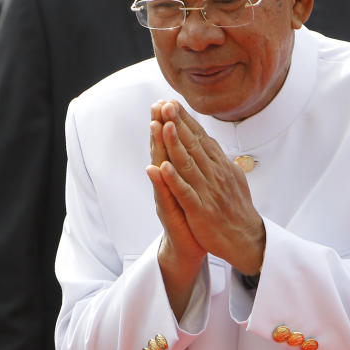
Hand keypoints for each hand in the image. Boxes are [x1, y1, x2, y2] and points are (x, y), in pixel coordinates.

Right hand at [147, 101, 205, 317]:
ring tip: (155, 127)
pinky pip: (165, 196)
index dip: (168, 123)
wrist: (188, 248)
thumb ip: (191, 165)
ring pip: (160, 169)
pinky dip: (161, 183)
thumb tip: (194, 143)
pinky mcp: (170, 215)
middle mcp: (167, 184)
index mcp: (176, 175)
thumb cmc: (194, 216)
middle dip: (159, 128)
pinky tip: (156, 169)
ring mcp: (166, 198)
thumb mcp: (195, 187)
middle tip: (156, 105)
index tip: (166, 101)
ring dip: (157, 147)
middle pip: (161, 150)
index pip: (171, 145)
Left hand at [155, 100, 265, 274]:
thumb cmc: (236, 209)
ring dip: (175, 143)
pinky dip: (174, 179)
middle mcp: (214, 174)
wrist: (246, 239)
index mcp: (220, 166)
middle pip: (193, 144)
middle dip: (178, 123)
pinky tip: (162, 167)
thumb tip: (213, 144)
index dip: (186, 120)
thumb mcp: (233, 178)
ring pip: (188, 163)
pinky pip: (185, 192)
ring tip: (163, 124)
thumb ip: (220, 160)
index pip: (200, 138)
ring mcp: (207, 191)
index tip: (172, 103)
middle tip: (165, 104)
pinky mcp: (201, 210)